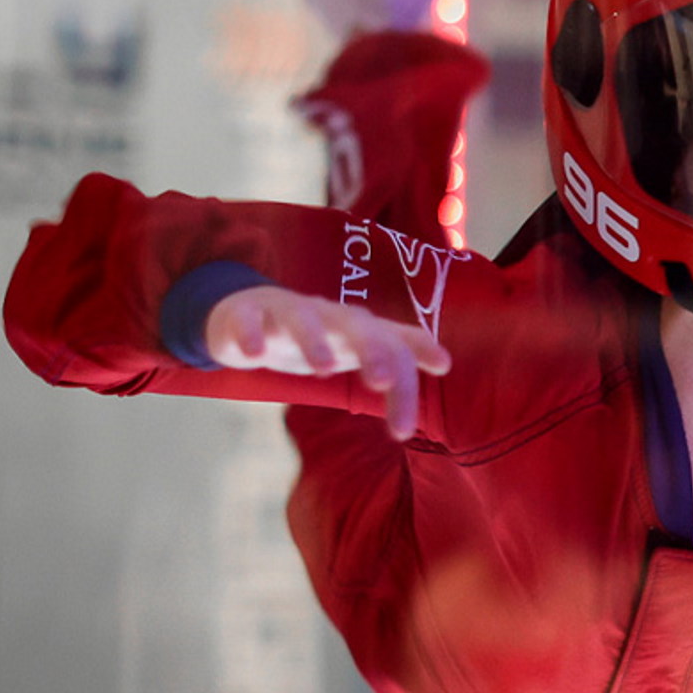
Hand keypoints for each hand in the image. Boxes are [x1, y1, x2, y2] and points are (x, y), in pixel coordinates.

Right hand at [204, 286, 451, 439]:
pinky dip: (251, 334)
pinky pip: (249, 320)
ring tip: (323, 370)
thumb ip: (398, 358)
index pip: (395, 342)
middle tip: (382, 381)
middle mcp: (329, 316)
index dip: (419, 351)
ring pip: (304, 318)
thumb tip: (445, 363)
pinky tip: (254, 355)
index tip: (443, 367)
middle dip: (372, 351)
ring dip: (315, 341)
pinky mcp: (248, 313)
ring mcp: (288, 311)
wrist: (248, 313)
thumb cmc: (317, 337)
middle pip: (357, 327)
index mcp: (358, 329)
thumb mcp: (357, 348)